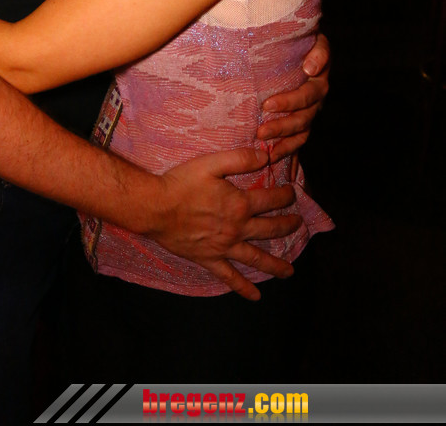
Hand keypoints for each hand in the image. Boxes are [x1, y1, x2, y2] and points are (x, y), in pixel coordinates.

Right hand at [148, 147, 300, 300]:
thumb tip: (266, 157)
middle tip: (298, 224)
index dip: (285, 196)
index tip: (291, 193)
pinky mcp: (209, 259)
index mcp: (239, 204)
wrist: (156, 208)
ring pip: (256, 258)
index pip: (271, 200)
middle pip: (270, 229)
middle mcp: (237, 228)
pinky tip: (256, 296)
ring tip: (291, 271)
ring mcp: (224, 247)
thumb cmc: (182, 183)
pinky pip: (229, 277)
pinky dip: (243, 288)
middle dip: (287, 226)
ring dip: (276, 265)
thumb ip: (239, 158)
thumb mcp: (211, 163)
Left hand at [256, 32, 329, 160]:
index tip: (268, 105)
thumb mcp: (314, 39)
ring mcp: (311, 110)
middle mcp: (317, 97)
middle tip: (261, 129)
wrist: (300, 46)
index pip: (308, 94)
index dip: (290, 101)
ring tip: (261, 139)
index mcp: (320, 77)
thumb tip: (311, 68)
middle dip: (282, 124)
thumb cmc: (301, 40)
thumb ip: (318, 51)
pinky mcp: (303, 120)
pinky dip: (285, 148)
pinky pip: (298, 140)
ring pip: (301, 130)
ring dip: (282, 137)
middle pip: (303, 116)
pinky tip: (271, 155)